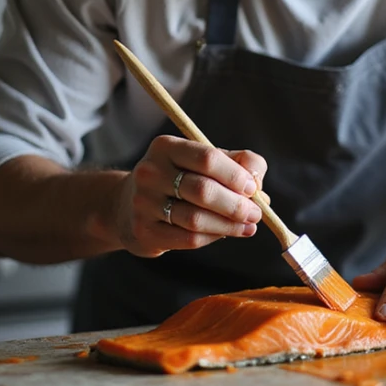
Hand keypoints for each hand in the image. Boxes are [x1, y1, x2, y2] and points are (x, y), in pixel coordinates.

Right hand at [111, 135, 265, 256]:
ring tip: (248, 226)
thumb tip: (258, 183)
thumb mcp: (203, 161)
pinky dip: (213, 237)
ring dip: (229, 225)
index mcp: (166, 147)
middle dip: (236, 205)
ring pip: (196, 219)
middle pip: (203, 190)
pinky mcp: (143, 231)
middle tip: (256, 214)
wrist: (127, 206)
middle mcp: (150, 172)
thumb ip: (237, 163)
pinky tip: (227, 234)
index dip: (235, 175)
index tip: (253, 188)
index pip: (207, 157)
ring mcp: (143, 203)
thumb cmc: (178, 179)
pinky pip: (187, 238)